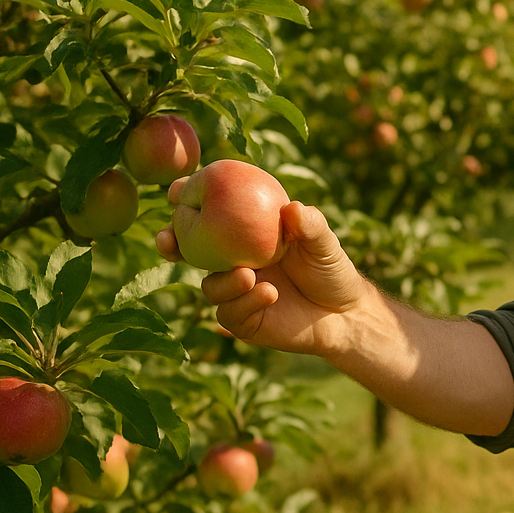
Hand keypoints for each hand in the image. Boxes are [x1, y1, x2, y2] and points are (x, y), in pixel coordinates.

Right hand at [156, 200, 369, 357]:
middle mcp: (234, 262)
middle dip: (172, 243)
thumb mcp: (324, 244)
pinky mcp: (244, 321)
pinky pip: (230, 313)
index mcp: (246, 236)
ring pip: (210, 286)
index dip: (188, 202)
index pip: (210, 215)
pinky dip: (245, 303)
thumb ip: (311, 226)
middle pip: (190, 252)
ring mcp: (236, 292)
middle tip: (168, 238)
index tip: (177, 191)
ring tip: (248, 274)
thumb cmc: (331, 270)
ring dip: (224, 281)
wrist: (345, 314)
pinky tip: (269, 294)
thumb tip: (293, 208)